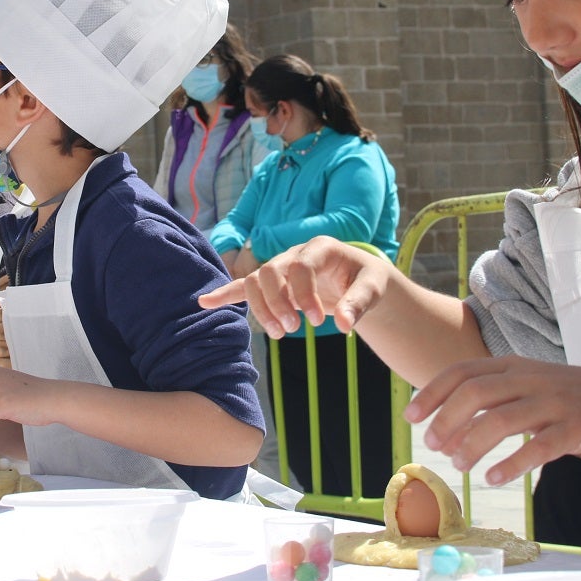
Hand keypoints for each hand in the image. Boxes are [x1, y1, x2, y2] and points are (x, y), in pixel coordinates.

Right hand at [200, 236, 393, 337]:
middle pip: (268, 272)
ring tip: (281, 333)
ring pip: (254, 282)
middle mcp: (294, 254)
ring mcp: (281, 268)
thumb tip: (342, 324)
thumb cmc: (368, 280)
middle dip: (276, 303)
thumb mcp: (375, 288)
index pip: (298, 266)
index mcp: (319, 248)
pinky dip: (225, 295)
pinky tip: (205, 302)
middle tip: (294, 330)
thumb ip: (359, 303)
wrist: (361, 280)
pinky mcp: (274, 285)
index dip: (304, 294)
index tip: (318, 321)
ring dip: (261, 309)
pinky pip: (244, 287)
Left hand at [404, 356, 580, 485]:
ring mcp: (554, 402)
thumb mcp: (526, 385)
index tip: (410, 416)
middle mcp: (530, 379)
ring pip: (503, 420)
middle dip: (447, 420)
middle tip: (432, 446)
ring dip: (473, 444)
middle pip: (476, 394)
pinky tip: (494, 477)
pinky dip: (513, 463)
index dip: (432, 393)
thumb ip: (489, 399)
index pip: (462, 372)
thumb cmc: (567, 396)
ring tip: (459, 466)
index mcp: (513, 366)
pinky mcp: (576, 429)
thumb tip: (445, 428)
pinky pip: (539, 447)